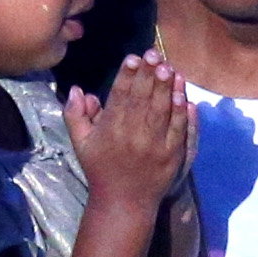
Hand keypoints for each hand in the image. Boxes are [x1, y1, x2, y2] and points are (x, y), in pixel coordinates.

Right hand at [64, 53, 193, 218]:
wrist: (124, 202)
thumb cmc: (100, 169)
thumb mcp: (81, 143)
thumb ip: (75, 115)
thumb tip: (77, 89)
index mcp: (111, 129)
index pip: (120, 95)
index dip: (127, 75)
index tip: (133, 57)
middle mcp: (133, 134)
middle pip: (143, 98)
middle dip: (149, 74)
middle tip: (154, 54)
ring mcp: (154, 144)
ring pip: (161, 110)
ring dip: (166, 87)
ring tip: (168, 67)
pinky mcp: (171, 154)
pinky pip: (178, 128)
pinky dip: (181, 111)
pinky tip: (182, 94)